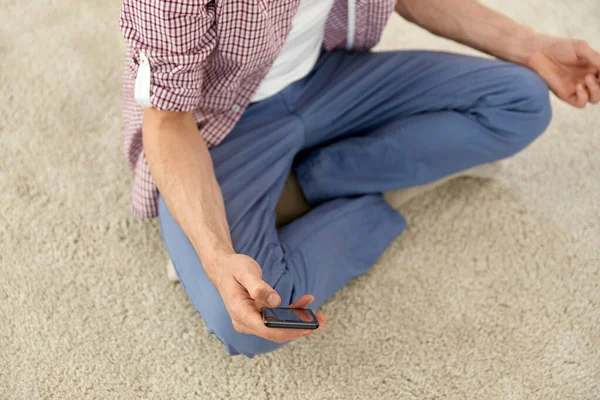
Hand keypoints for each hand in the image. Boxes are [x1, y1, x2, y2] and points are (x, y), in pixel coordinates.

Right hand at [210, 253, 325, 342]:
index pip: (267, 329)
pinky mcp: (258, 315)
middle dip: (300, 329)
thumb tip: (275, 301)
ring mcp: (251, 320)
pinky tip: (305, 302)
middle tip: (321, 321)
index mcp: (241, 313)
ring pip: (278, 327)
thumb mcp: (245, 272)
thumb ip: (259, 287)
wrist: (223, 267)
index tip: (308, 326)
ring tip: (319, 316)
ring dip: (299, 322)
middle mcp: (245, 321)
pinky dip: (292, 312)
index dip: (289, 330)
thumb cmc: (233, 268)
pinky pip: (277, 318)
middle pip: (275, 333)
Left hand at [528, 35, 599, 107]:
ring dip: (596, 91)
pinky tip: (579, 86)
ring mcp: (577, 88)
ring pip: (594, 99)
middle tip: (591, 75)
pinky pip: (580, 104)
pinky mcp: (565, 94)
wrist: (539, 53)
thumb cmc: (559, 47)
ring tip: (587, 79)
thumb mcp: (582, 48)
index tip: (599, 70)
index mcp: (593, 67)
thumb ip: (596, 58)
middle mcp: (587, 79)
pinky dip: (584, 97)